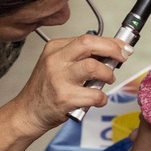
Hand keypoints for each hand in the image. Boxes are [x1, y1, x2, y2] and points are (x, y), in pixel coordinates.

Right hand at [11, 34, 132, 136]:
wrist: (28, 112)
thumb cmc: (45, 89)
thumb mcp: (57, 64)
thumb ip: (79, 57)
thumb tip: (109, 53)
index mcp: (54, 48)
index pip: (87, 38)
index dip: (109, 42)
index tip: (122, 47)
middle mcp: (55, 60)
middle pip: (89, 44)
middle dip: (112, 49)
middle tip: (121, 57)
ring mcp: (59, 79)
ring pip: (93, 67)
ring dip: (107, 74)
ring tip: (106, 81)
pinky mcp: (64, 98)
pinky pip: (94, 94)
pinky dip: (102, 98)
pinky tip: (97, 99)